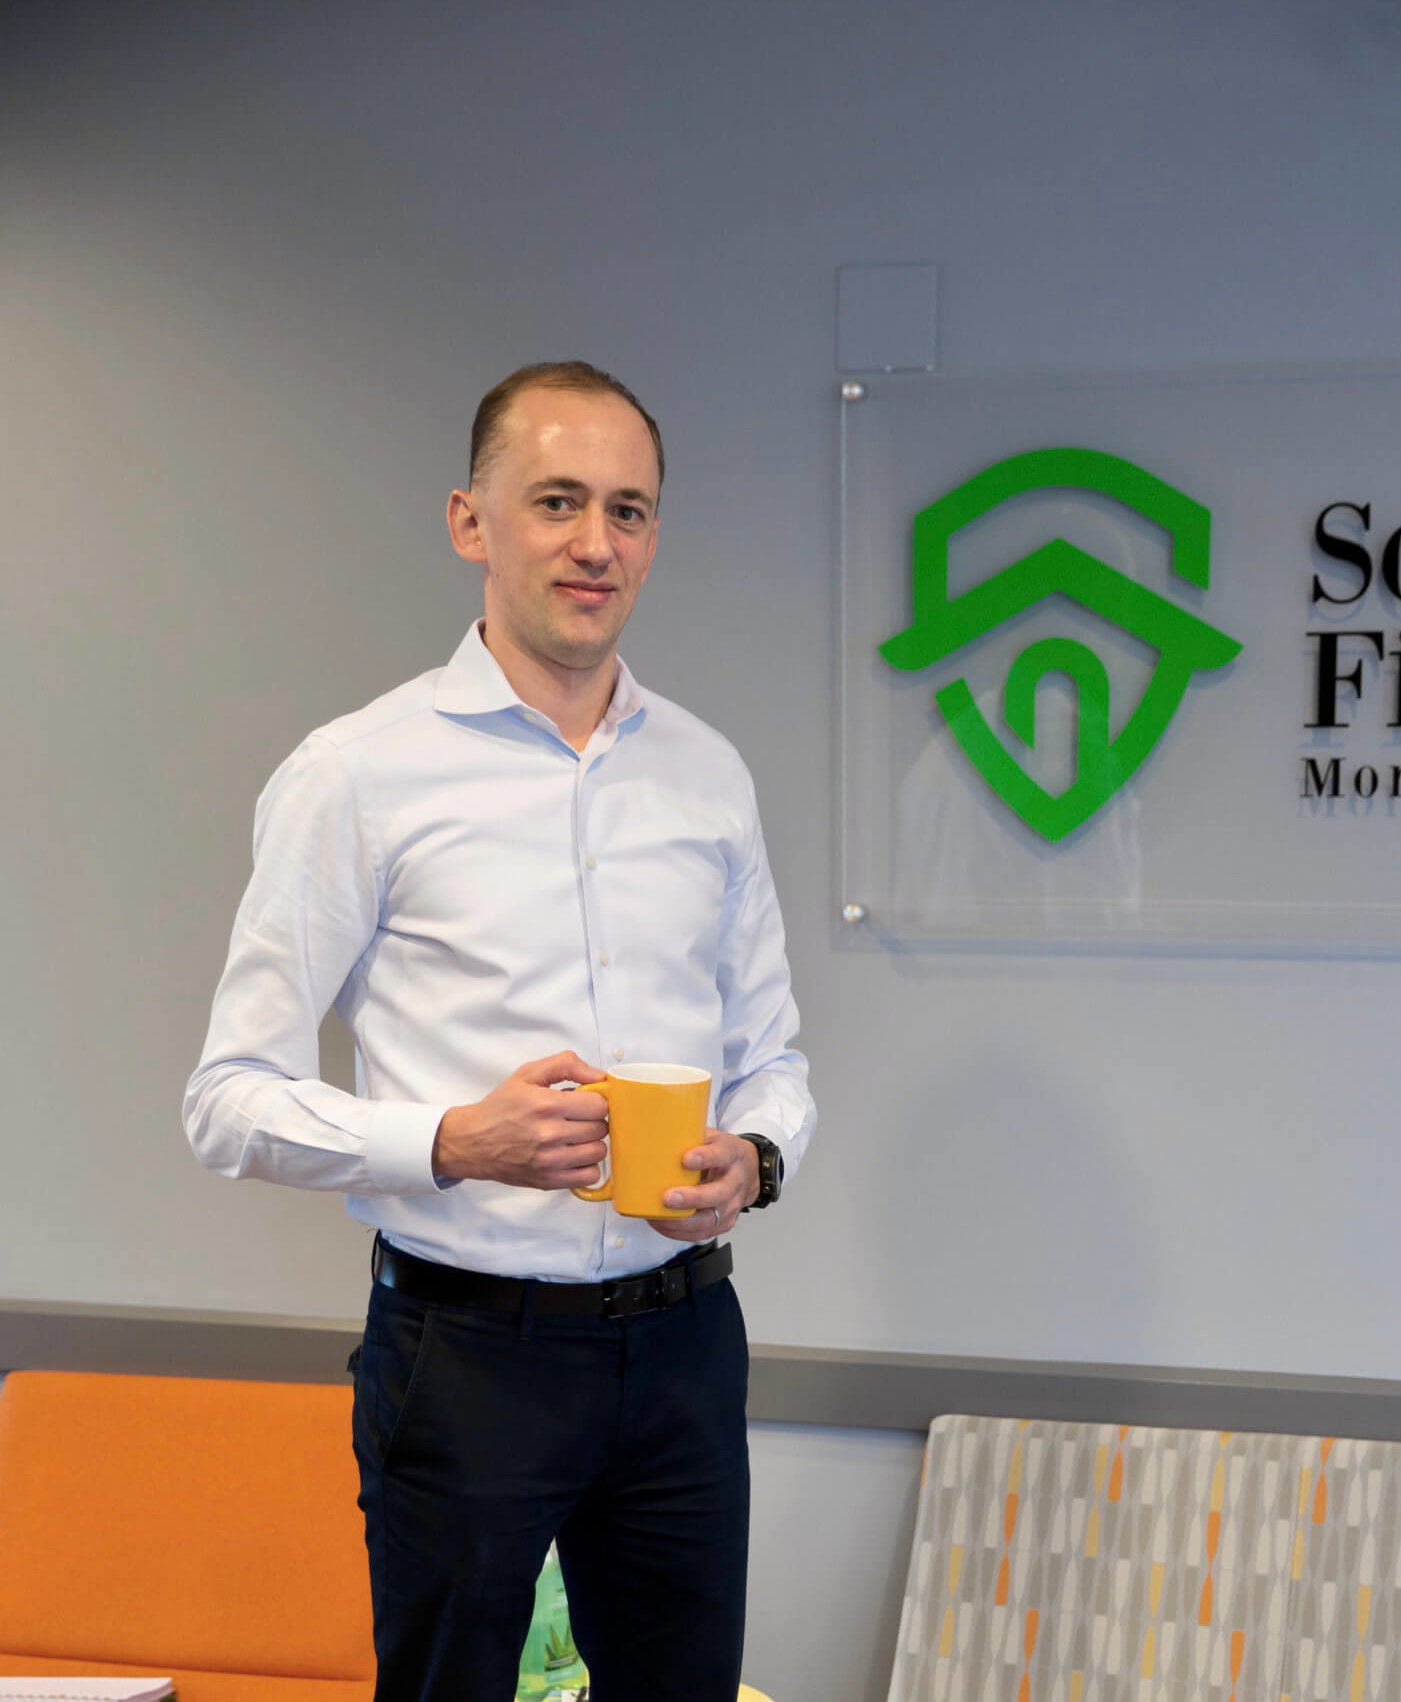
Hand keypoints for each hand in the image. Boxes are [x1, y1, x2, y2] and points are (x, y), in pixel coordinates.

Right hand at [432, 1052, 608, 1187]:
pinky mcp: (549, 1181)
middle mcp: (550, 1134)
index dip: (596, 1101)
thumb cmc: (501, 1107)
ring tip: (576, 1136)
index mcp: (546, 1105)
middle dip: (593, 1120)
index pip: (599, 1105)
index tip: (585, 1102)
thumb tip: (599, 1077)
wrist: (472, 1141)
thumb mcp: (528, 1073)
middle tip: (578, 1118)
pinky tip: (574, 1155)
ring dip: (592, 1142)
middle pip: (600, 1128)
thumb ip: (566, 1065)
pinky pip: (590, 1176)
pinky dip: (587, 1165)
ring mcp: (550, 1161)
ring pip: (599, 1152)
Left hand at [646, 1129, 758, 1242]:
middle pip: (718, 1193)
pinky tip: (662, 1224)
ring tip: (658, 1217)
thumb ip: (687, 1136)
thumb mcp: (710, 1136)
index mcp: (731, 1154)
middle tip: (669, 1197)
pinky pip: (702, 1232)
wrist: (747, 1171)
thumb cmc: (721, 1152)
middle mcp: (735, 1181)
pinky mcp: (725, 1222)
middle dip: (692, 1198)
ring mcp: (732, 1204)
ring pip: (710, 1219)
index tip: (686, 1159)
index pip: (721, 1155)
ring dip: (683, 1221)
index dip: (705, 1158)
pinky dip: (680, 1231)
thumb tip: (649, 1133)